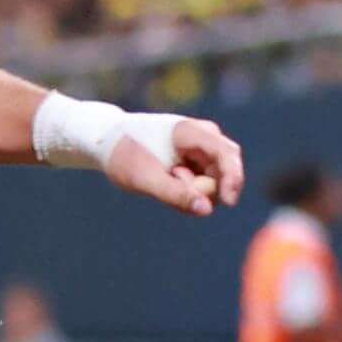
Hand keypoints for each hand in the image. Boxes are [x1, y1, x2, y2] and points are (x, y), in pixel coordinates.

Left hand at [112, 115, 243, 217]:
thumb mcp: (145, 179)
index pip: (227, 154)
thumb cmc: (123, 155)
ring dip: (193, 189)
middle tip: (171, 185)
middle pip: (226, 170)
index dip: (233, 179)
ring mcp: (203, 147)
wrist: (108, 141)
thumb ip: (176, 194)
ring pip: (215, 180)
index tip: (228, 202)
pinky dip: (188, 189)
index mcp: (191, 132)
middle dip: (206, 188)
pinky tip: (168, 181)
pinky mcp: (198, 158)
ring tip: (165, 179)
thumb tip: (207, 209)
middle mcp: (204, 136)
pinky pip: (205, 182)